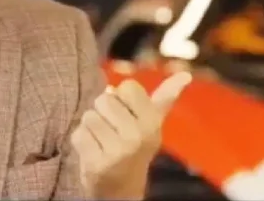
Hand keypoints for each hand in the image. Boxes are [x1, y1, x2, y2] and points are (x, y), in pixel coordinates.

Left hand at [71, 72, 191, 198]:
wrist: (123, 188)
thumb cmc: (135, 146)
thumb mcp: (152, 122)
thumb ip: (165, 97)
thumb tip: (185, 75)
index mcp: (152, 122)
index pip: (126, 86)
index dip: (122, 98)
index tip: (128, 115)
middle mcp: (137, 136)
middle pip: (104, 99)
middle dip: (104, 112)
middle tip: (113, 131)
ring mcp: (117, 151)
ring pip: (88, 116)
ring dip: (91, 127)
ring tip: (103, 141)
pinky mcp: (96, 164)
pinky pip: (78, 134)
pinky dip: (81, 141)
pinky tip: (94, 151)